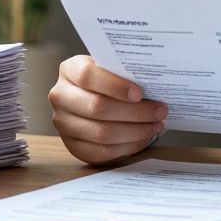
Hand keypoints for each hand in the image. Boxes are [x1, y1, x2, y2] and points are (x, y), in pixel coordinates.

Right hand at [49, 55, 167, 165]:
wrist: (90, 97)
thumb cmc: (107, 80)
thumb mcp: (110, 68)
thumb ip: (124, 72)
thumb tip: (154, 82)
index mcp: (69, 70)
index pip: (88, 76)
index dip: (115, 86)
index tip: (139, 94)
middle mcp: (60, 96)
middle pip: (97, 107)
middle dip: (135, 112)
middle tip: (160, 111)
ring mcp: (63, 123)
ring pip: (101, 133)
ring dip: (135, 131)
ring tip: (156, 125)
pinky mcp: (72, 145)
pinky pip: (102, 151)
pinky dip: (128, 146)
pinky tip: (144, 137)